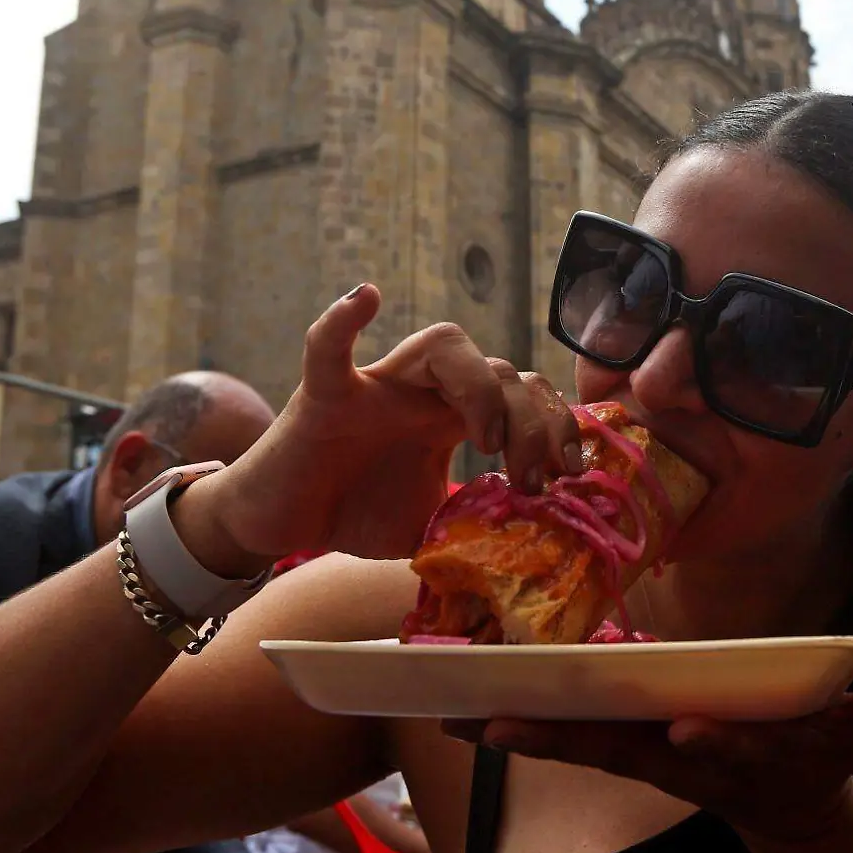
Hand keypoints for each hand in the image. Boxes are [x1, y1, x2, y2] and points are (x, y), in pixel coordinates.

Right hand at [179, 286, 581, 570]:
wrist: (281, 524)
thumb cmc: (352, 513)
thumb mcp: (430, 527)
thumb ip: (473, 529)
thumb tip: (528, 554)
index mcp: (453, 418)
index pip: (524, 395)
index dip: (557, 427)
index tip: (571, 475)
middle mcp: (424, 392)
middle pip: (499, 367)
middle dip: (532, 420)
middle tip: (537, 478)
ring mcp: (376, 386)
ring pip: (442, 344)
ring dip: (480, 386)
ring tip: (485, 439)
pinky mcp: (323, 397)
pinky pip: (328, 348)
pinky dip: (342, 321)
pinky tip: (365, 298)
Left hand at [443, 619, 852, 843]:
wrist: (789, 801)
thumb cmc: (829, 753)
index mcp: (740, 749)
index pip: (723, 746)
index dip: (711, 740)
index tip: (689, 729)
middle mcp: (680, 756)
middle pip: (615, 748)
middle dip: (556, 738)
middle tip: (491, 722)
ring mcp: (647, 752)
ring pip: (575, 740)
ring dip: (516, 727)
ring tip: (448, 709)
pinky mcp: (626, 740)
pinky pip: (567, 729)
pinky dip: (521, 718)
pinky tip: (468, 702)